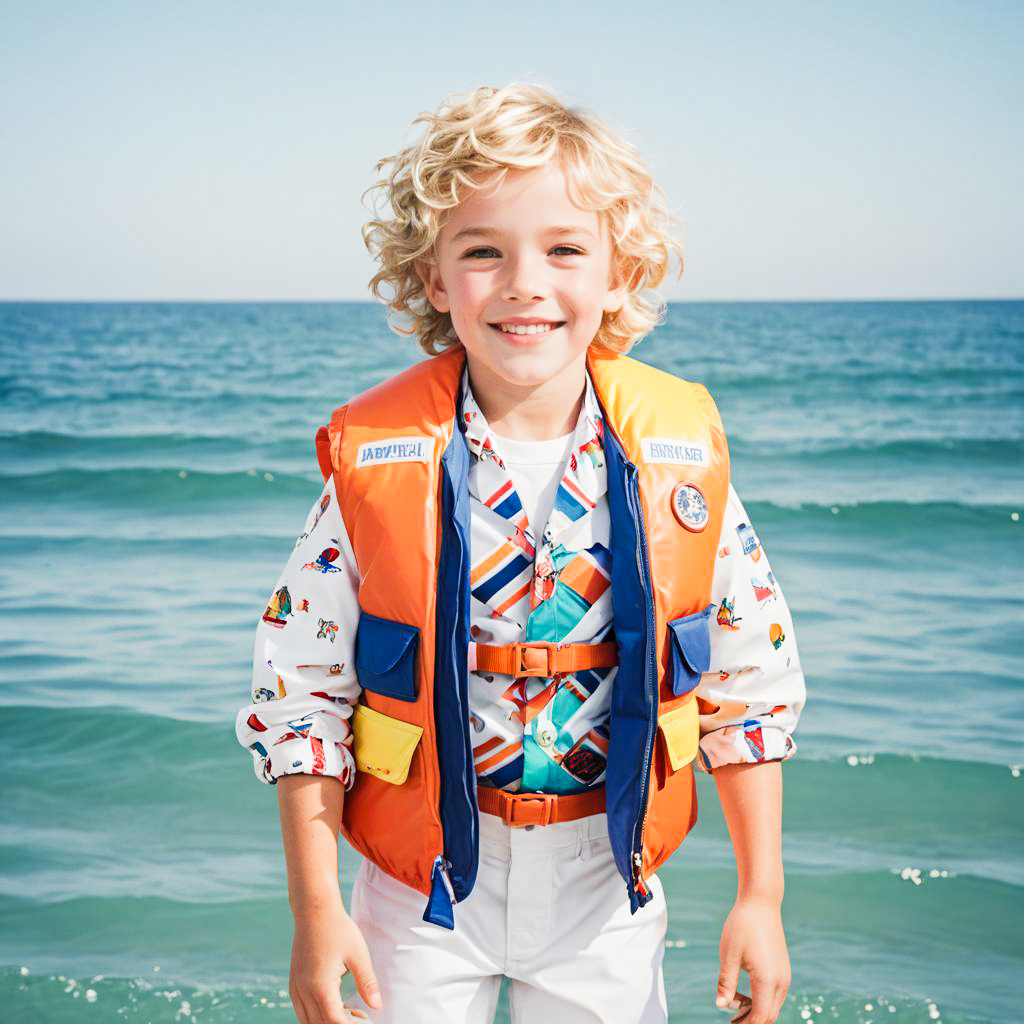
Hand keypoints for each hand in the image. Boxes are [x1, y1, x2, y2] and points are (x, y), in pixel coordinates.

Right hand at [288, 894, 381, 1023]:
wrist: (314, 910)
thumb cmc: (338, 929)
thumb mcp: (358, 955)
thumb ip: (367, 983)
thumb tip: (377, 1006)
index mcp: (320, 986)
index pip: (334, 1021)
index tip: (366, 1020)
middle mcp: (304, 991)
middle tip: (361, 1017)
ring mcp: (296, 987)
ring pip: (308, 1020)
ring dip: (327, 1022)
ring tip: (351, 1013)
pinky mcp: (294, 982)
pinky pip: (302, 1010)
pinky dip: (316, 1015)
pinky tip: (335, 1006)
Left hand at [715, 897, 790, 1023]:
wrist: (761, 903)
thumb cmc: (742, 926)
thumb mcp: (729, 955)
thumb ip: (726, 983)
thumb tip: (720, 1006)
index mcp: (767, 980)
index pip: (759, 1017)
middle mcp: (781, 981)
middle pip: (768, 1016)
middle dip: (751, 1022)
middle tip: (730, 1022)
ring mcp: (784, 975)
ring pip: (773, 1006)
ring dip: (756, 1013)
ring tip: (734, 1007)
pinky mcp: (783, 969)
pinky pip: (775, 995)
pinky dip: (762, 1001)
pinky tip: (744, 995)